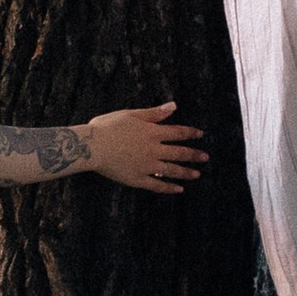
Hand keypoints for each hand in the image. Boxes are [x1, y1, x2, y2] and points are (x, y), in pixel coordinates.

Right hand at [84, 103, 206, 194]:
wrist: (91, 146)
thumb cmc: (107, 127)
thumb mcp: (131, 114)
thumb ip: (154, 113)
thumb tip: (174, 106)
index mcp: (152, 132)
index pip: (178, 132)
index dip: (190, 133)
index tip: (200, 134)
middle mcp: (153, 150)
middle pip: (179, 153)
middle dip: (194, 155)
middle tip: (205, 158)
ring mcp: (147, 166)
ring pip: (172, 170)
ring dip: (186, 172)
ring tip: (196, 174)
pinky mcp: (137, 179)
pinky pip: (157, 185)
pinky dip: (169, 188)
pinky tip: (179, 189)